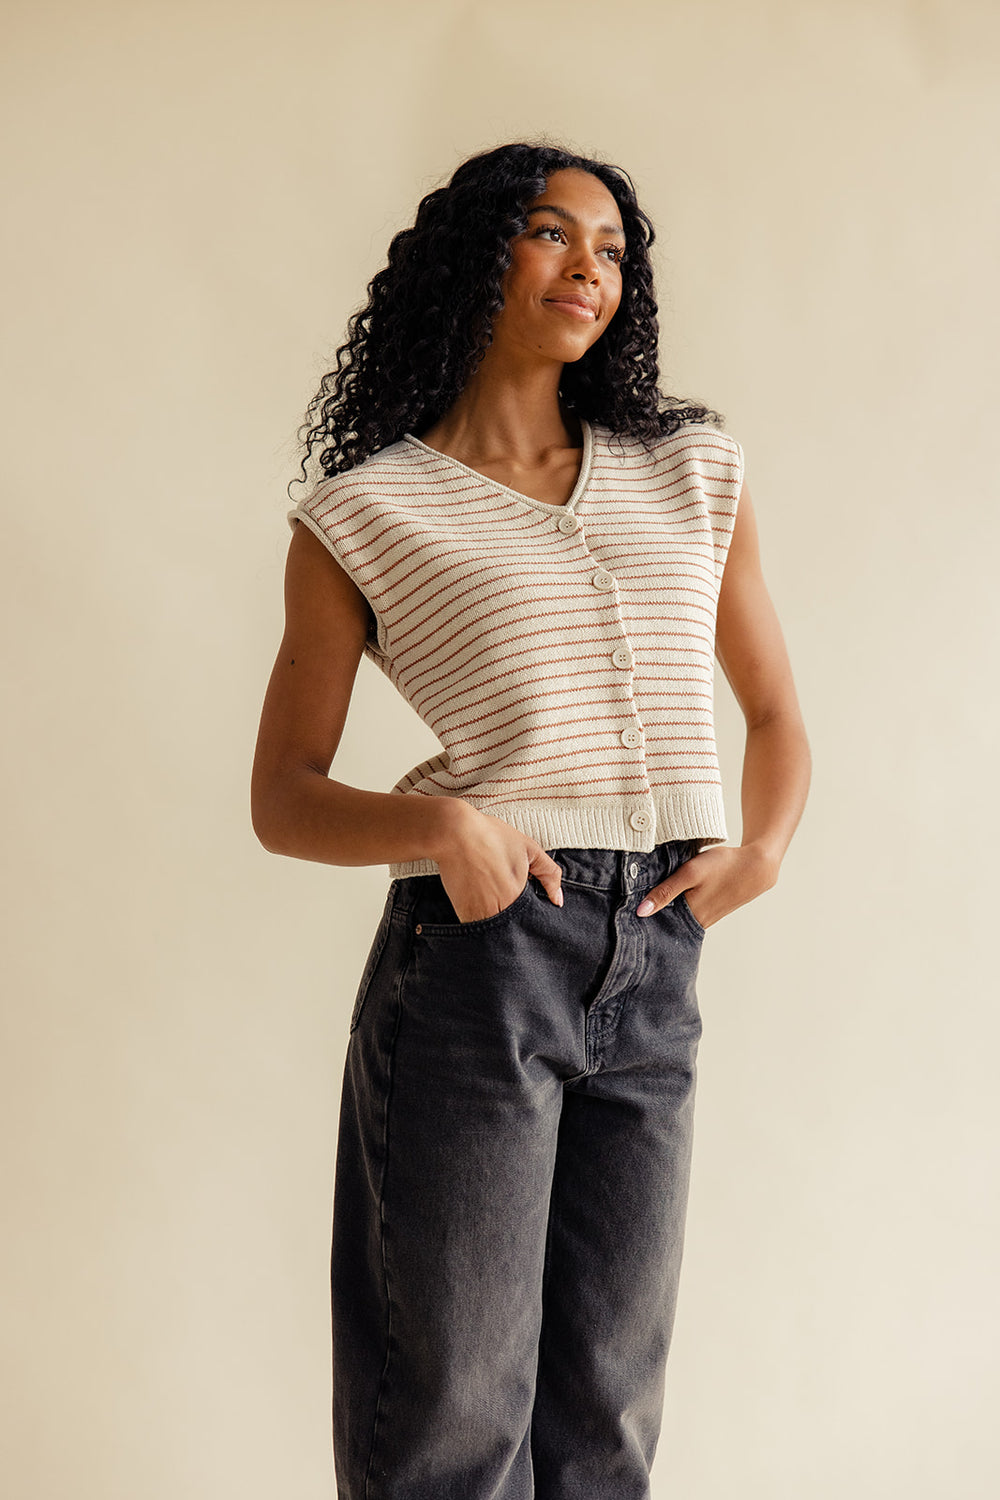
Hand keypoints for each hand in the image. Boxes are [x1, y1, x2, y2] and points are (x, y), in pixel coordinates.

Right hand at [435, 803, 563, 923]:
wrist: (454, 833)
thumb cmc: (492, 837)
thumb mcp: (529, 849)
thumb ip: (549, 874)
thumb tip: (558, 900)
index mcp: (517, 898)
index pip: (532, 922)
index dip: (534, 920)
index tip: (532, 910)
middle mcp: (498, 911)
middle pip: (513, 931)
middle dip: (517, 925)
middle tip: (513, 906)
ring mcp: (478, 914)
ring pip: (495, 934)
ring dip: (500, 926)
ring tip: (497, 902)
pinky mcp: (462, 913)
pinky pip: (477, 928)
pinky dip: (483, 921)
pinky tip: (484, 903)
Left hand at [635, 843, 778, 928]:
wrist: (757, 866)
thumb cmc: (723, 865)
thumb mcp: (691, 873)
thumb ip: (666, 891)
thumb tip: (642, 911)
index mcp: (690, 916)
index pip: (659, 926)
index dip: (642, 924)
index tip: (623, 920)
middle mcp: (697, 922)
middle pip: (666, 925)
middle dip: (649, 921)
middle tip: (625, 914)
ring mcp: (705, 917)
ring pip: (676, 919)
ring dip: (662, 913)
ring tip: (641, 905)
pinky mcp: (710, 910)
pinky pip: (686, 913)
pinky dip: (675, 908)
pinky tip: (666, 899)